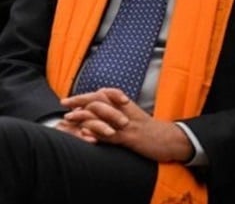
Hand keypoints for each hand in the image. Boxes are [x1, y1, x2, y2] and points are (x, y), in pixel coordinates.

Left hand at [61, 88, 193, 162]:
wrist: (171, 139)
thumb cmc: (149, 129)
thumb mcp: (132, 116)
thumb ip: (116, 110)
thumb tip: (96, 106)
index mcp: (124, 105)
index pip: (100, 95)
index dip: (82, 97)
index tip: (67, 100)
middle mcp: (124, 111)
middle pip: (98, 100)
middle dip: (79, 101)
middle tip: (63, 104)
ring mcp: (126, 124)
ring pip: (102, 116)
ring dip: (84, 116)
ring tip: (70, 117)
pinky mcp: (130, 138)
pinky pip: (111, 135)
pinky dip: (97, 133)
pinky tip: (85, 133)